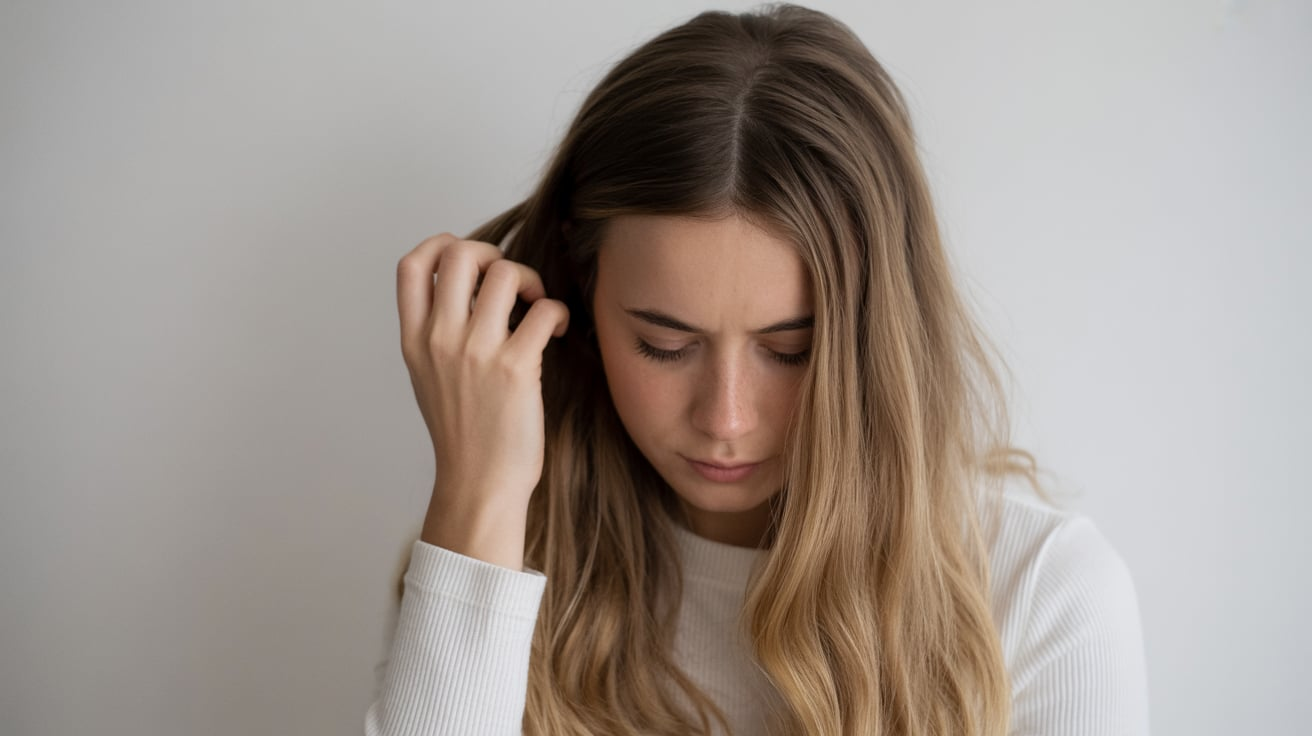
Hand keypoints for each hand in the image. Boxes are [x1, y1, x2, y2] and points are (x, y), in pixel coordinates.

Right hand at [396, 233, 568, 566]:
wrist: (478, 484)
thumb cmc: (462, 434)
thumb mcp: (428, 378)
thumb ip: (436, 333)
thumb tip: (466, 290)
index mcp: (414, 340)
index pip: (411, 265)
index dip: (442, 244)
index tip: (470, 259)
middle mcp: (440, 339)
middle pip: (459, 253)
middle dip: (493, 253)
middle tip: (510, 282)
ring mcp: (477, 351)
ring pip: (504, 271)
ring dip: (530, 278)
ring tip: (537, 305)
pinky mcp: (516, 367)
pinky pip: (544, 310)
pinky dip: (558, 311)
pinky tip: (558, 331)